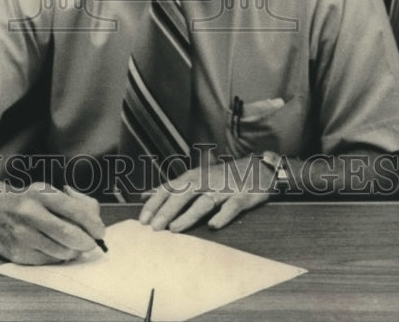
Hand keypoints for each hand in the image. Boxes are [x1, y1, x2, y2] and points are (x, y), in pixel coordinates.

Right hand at [0, 182, 105, 264]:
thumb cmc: (29, 200)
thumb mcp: (49, 191)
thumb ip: (76, 201)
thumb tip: (94, 220)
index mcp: (40, 193)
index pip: (73, 209)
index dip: (91, 223)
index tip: (100, 231)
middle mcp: (29, 213)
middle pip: (67, 234)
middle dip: (86, 242)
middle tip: (92, 243)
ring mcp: (21, 235)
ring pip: (59, 252)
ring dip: (72, 251)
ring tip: (72, 244)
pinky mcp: (16, 254)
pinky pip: (47, 261)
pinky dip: (56, 257)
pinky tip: (53, 247)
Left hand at [139, 157, 273, 232]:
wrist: (257, 170)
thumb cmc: (220, 178)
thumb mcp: (194, 179)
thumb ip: (170, 188)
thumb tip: (143, 196)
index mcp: (192, 178)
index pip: (169, 189)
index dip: (155, 203)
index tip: (141, 220)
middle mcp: (205, 181)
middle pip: (183, 195)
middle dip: (167, 210)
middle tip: (153, 228)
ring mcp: (223, 189)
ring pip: (204, 202)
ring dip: (188, 215)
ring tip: (174, 228)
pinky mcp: (241, 198)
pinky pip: (231, 207)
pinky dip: (222, 215)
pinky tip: (213, 226)